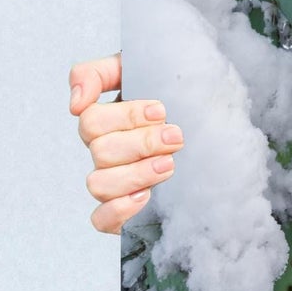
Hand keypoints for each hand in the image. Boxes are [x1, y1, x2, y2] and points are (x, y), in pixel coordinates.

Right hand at [70, 54, 182, 234]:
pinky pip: (100, 219)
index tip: (160, 110)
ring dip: (136, 173)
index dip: (126, 116)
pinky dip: (118, 210)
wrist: (215, 128)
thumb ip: (98, 73)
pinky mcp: (121, 211)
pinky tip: (144, 196)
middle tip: (176, 137)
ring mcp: (112, 181)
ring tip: (169, 164)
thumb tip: (76, 102)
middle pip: (101, 151)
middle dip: (142, 143)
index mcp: (106, 120)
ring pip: (99, 184)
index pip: (91, 120)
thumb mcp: (142, 70)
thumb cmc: (177, 97)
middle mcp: (104, 151)